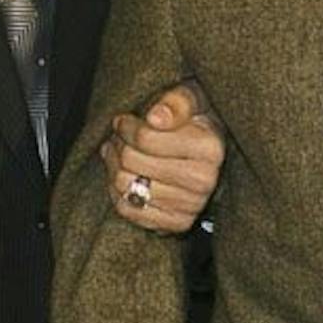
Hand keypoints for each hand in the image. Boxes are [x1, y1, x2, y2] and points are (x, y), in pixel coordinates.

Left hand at [104, 81, 224, 233]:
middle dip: (118, 145)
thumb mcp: (192, 99)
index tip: (123, 120)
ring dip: (113, 167)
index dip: (126, 126)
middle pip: (131, 161)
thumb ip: (177, 101)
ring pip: (125, 185)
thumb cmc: (196, 123)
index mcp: (209, 148)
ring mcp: (191, 205)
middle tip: (118, 137)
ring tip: (117, 154)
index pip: (146, 137)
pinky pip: (129, 209)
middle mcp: (204, 180)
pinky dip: (118, 192)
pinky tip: (124, 176)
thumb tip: (156, 117)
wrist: (210, 158)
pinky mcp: (177, 223)